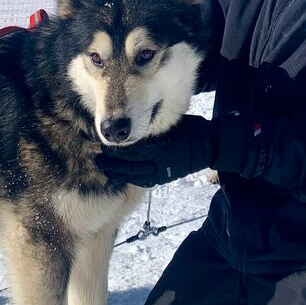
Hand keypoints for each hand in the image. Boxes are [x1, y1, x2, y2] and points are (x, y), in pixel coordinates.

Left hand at [96, 114, 262, 187]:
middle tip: (94, 156)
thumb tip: (132, 126)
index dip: (114, 149)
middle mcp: (158, 164)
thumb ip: (153, 127)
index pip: (130, 151)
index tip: (101, 143)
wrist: (211, 146)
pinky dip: (128, 177)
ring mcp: (161, 173)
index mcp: (159, 148)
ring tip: (102, 166)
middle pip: (127, 165)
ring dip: (115, 171)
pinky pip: (141, 180)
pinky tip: (118, 174)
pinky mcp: (163, 178)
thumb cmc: (192, 129)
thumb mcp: (172, 123)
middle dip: (109, 162)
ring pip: (132, 175)